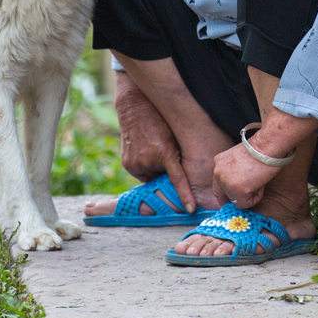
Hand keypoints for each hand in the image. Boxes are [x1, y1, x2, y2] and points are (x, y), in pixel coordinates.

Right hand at [113, 75, 192, 211]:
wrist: (135, 107)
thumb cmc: (159, 118)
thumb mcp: (173, 136)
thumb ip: (177, 156)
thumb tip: (184, 175)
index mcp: (164, 153)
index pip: (177, 180)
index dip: (185, 196)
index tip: (190, 210)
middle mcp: (148, 161)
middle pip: (163, 179)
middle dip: (165, 173)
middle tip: (164, 153)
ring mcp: (135, 163)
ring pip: (151, 177)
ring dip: (154, 169)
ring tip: (153, 147)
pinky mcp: (127, 164)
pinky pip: (140, 173)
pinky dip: (144, 166)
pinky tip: (145, 149)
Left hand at [212, 142, 280, 207]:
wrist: (267, 146)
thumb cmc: (260, 150)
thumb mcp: (239, 159)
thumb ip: (233, 172)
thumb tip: (239, 186)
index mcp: (218, 162)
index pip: (218, 185)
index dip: (228, 193)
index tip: (236, 196)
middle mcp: (218, 173)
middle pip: (224, 196)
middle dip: (236, 196)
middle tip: (251, 188)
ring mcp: (226, 183)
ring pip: (236, 201)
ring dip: (248, 195)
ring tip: (257, 181)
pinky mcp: (238, 191)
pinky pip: (246, 203)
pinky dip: (255, 198)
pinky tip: (260, 184)